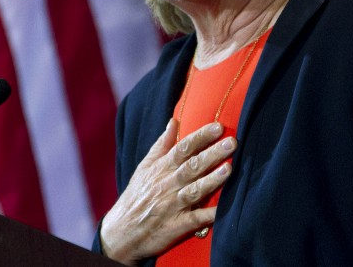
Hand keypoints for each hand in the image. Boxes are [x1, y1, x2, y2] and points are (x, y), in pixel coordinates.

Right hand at [99, 120, 235, 264]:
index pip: (183, 148)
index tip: (218, 127)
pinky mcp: (176, 226)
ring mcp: (173, 206)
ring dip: (212, 180)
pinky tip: (224, 209)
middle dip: (212, 154)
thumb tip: (174, 121)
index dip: (201, 137)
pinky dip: (209, 214)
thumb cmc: (136, 195)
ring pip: (195, 190)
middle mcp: (168, 185)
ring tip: (229, 168)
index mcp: (161, 168)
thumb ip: (161, 144)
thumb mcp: (144, 167)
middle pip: (192, 166)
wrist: (121, 232)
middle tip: (232, 143)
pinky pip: (195, 219)